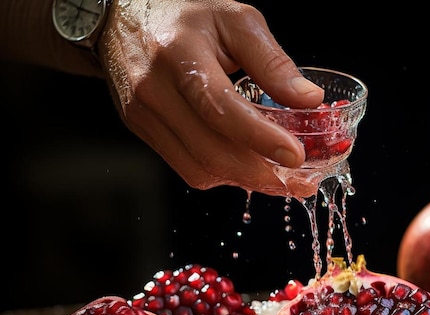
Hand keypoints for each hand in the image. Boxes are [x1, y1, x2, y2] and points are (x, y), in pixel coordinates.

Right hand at [98, 0, 323, 196]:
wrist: (121, 19)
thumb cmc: (182, 16)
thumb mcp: (234, 20)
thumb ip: (271, 61)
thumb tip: (308, 99)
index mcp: (180, 55)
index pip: (221, 108)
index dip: (260, 137)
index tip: (296, 156)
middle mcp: (156, 91)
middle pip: (211, 151)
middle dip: (260, 175)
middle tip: (298, 182)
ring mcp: (145, 116)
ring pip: (198, 168)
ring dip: (243, 180)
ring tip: (278, 178)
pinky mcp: (143, 131)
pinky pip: (186, 166)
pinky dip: (221, 172)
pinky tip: (244, 166)